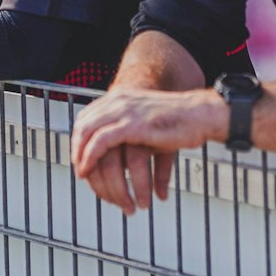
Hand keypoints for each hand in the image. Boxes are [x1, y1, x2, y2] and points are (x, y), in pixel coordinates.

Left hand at [70, 88, 218, 213]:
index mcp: (119, 97)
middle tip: (81, 173)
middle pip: (82, 127)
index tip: (80, 159)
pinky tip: (91, 171)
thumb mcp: (145, 121)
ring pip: (87, 136)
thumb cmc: (178, 122)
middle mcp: (117, 101)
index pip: (85, 118)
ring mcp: (123, 111)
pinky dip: (90, 158)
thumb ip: (128, 132)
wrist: (200, 115)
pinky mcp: (131, 125)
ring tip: (86, 178)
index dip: (78, 140)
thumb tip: (119, 156)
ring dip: (83, 159)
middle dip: (76, 151)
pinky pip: (100, 143)